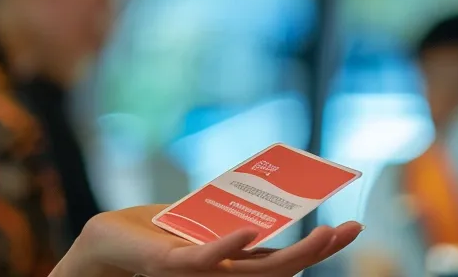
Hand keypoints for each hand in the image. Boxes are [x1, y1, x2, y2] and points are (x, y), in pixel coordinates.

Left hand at [53, 205, 361, 276]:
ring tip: (325, 234)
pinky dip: (230, 245)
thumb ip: (229, 210)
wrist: (106, 241)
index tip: (348, 229)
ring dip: (296, 253)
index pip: (282, 259)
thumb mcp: (200, 216)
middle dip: (320, 251)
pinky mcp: (174, 265)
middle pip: (282, 268)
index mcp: (231, 263)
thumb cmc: (151, 230)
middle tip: (352, 231)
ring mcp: (202, 274)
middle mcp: (223, 274)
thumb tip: (266, 189)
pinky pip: (207, 259)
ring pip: (257, 270)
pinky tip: (249, 231)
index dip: (316, 248)